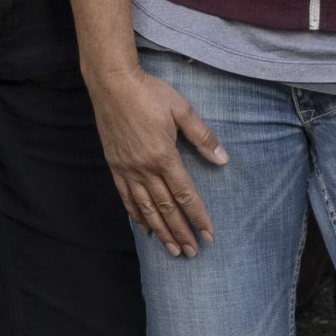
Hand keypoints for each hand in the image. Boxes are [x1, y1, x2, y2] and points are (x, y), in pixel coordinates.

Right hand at [87, 63, 226, 257]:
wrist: (112, 83)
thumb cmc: (149, 92)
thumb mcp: (181, 109)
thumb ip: (202, 136)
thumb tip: (223, 159)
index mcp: (163, 156)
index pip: (185, 195)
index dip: (198, 217)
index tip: (209, 235)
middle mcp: (144, 168)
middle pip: (166, 208)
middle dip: (181, 232)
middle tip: (192, 253)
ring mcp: (127, 169)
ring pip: (146, 209)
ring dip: (161, 231)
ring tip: (172, 250)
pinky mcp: (115, 166)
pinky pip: (127, 198)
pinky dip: (137, 216)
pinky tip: (145, 228)